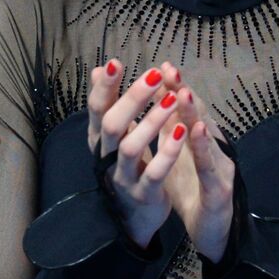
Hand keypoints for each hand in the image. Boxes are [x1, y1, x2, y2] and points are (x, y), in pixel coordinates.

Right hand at [87, 60, 187, 248]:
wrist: (134, 215)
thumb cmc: (127, 165)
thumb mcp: (116, 134)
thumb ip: (110, 103)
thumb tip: (98, 69)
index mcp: (100, 139)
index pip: (97, 109)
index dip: (104, 87)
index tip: (116, 62)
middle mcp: (106, 157)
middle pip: (112, 124)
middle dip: (132, 97)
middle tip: (153, 75)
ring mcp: (123, 177)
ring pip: (130, 147)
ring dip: (151, 121)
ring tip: (171, 98)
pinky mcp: (143, 194)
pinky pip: (154, 172)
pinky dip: (167, 151)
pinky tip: (181, 130)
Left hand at [156, 61, 235, 263]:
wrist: (213, 233)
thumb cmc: (193, 190)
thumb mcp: (175, 157)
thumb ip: (166, 129)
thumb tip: (153, 101)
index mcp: (197, 142)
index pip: (185, 112)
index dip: (174, 89)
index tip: (162, 66)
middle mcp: (212, 150)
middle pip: (196, 117)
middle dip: (182, 91)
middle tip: (170, 69)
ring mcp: (218, 168)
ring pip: (205, 138)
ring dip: (194, 114)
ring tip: (183, 92)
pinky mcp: (219, 191)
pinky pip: (208, 168)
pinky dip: (203, 149)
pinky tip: (195, 132)